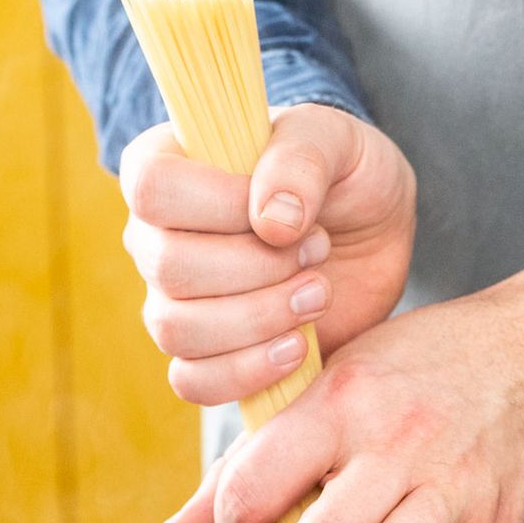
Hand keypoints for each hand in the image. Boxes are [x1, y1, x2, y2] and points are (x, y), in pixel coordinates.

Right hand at [120, 104, 415, 403]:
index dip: (218, 205)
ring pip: (177, 329)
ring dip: (259, 319)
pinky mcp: (205, 355)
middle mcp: (155, 237)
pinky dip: (247, 372)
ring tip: (318, 295)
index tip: (285, 213)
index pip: (152, 188)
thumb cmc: (343, 174)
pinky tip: (297, 348)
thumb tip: (271, 223)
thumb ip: (301, 160)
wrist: (371, 237)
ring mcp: (173, 301)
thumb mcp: (339, 141)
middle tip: (318, 252)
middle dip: (258, 268)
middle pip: (169, 266)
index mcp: (168, 166)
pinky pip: (193, 381)